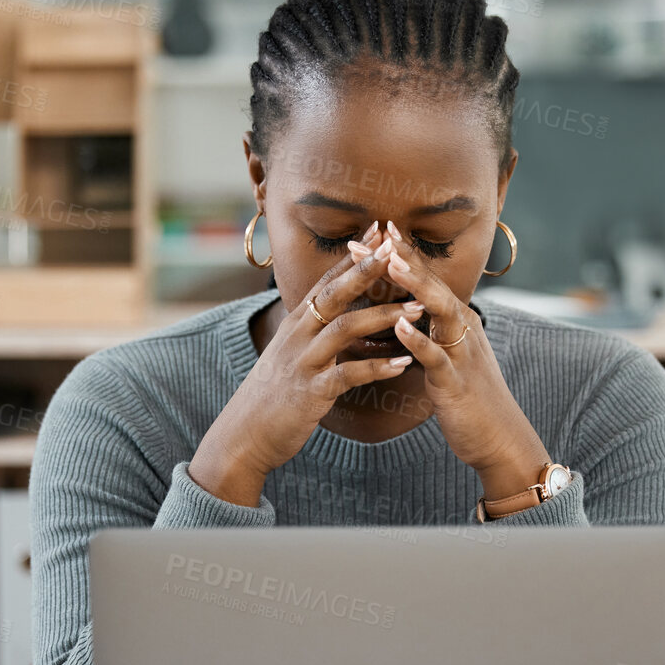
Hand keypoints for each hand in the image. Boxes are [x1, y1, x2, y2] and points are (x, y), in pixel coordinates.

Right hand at [189, 220, 425, 505]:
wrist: (245, 434)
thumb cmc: (272, 395)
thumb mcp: (289, 353)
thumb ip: (310, 329)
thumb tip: (329, 310)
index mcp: (296, 323)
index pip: (328, 279)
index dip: (353, 255)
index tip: (379, 230)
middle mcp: (298, 335)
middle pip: (335, 293)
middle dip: (366, 269)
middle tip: (398, 248)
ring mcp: (303, 361)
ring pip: (345, 328)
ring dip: (383, 315)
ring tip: (419, 307)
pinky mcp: (311, 392)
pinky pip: (348, 375)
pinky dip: (376, 367)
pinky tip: (403, 363)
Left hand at [374, 222, 551, 500]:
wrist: (499, 437)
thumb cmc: (469, 397)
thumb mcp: (449, 356)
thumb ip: (433, 331)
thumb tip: (409, 311)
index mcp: (457, 322)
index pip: (428, 280)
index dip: (404, 254)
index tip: (377, 230)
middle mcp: (463, 330)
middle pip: (434, 285)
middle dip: (405, 258)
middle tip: (377, 234)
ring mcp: (462, 354)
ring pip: (440, 311)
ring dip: (416, 286)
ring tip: (391, 264)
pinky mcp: (457, 383)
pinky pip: (437, 357)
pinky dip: (419, 339)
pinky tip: (400, 324)